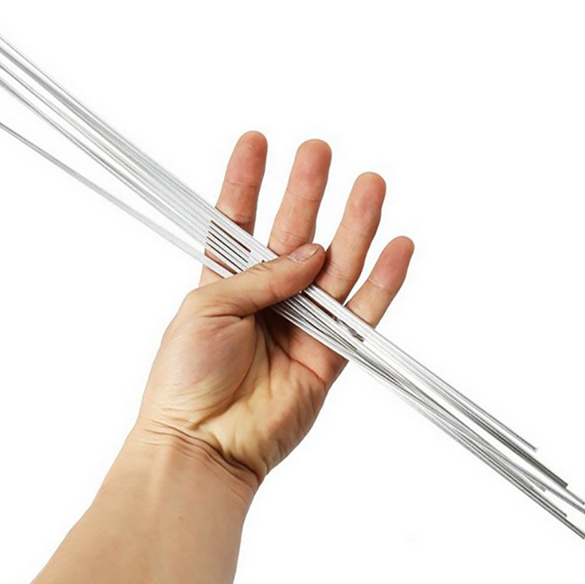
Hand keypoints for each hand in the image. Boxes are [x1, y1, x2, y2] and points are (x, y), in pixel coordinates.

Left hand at [135, 133, 413, 489]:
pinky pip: (362, 312)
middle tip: (319, 150)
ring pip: (335, 264)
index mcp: (226, 282)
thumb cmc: (186, 376)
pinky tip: (398, 247)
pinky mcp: (329, 355)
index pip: (239, 220)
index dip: (247, 181)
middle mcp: (267, 297)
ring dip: (354, 225)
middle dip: (306, 191)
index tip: (256, 140)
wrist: (203, 443)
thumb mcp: (208, 307)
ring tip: (370, 183)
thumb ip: (260, 276)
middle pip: (293, 233)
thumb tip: (311, 251)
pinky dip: (383, 282)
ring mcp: (300, 323)